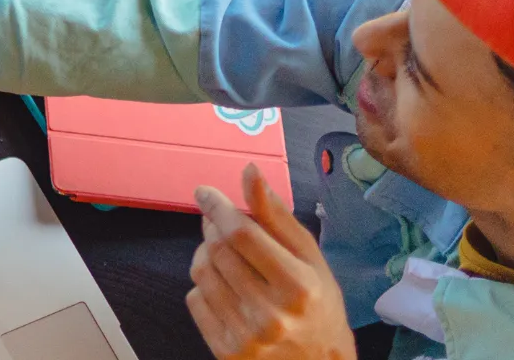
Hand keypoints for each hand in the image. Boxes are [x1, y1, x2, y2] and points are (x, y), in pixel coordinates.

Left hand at [186, 164, 353, 359]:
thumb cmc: (318, 306)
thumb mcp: (310, 259)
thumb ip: (277, 216)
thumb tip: (249, 171)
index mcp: (299, 287)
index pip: (242, 235)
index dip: (218, 208)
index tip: (204, 193)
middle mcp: (272, 315)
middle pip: (217, 251)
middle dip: (213, 227)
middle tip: (220, 223)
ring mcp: (246, 336)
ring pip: (201, 272)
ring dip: (206, 253)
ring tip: (224, 254)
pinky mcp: (226, 351)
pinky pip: (195, 299)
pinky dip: (204, 284)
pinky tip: (225, 287)